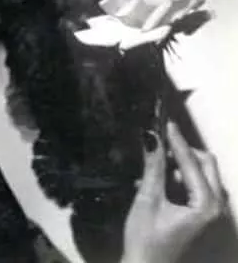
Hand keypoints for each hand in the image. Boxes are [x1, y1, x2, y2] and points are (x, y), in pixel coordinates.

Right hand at [121, 121, 224, 262]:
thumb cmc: (146, 242)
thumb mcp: (148, 200)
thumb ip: (153, 165)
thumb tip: (152, 136)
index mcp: (206, 205)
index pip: (191, 162)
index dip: (176, 140)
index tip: (164, 122)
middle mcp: (218, 209)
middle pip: (206, 165)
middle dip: (184, 151)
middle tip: (160, 142)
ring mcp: (214, 216)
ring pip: (204, 176)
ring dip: (183, 165)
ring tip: (158, 164)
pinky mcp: (206, 220)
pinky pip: (201, 189)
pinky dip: (183, 179)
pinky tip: (163, 180)